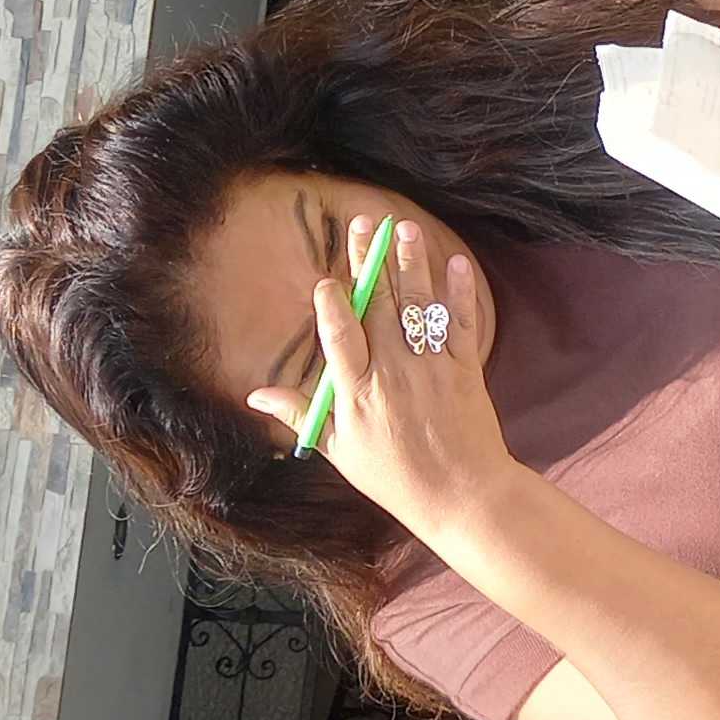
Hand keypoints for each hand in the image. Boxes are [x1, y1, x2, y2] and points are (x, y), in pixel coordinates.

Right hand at [244, 216, 510, 536]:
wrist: (461, 494)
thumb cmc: (394, 475)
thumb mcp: (339, 449)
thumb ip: (302, 412)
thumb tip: (255, 396)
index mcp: (358, 392)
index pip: (340, 338)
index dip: (333, 306)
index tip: (327, 279)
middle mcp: (394, 372)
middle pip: (378, 307)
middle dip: (370, 263)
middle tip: (365, 224)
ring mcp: (432, 367)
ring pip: (418, 306)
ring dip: (411, 264)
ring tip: (404, 230)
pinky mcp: (465, 368)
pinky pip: (461, 323)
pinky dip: (459, 293)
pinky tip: (454, 263)